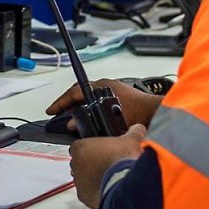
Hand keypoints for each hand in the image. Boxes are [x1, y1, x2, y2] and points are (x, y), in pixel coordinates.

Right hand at [45, 78, 162, 129]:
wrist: (157, 112)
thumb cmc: (139, 112)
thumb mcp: (108, 119)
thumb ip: (88, 122)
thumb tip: (71, 124)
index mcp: (101, 86)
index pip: (74, 92)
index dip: (60, 102)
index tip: (51, 110)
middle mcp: (106, 85)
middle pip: (79, 92)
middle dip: (68, 103)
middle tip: (58, 113)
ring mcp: (113, 90)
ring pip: (89, 96)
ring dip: (80, 105)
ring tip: (71, 116)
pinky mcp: (119, 96)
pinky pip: (98, 99)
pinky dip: (90, 107)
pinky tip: (90, 117)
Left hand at [69, 124, 146, 208]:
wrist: (124, 184)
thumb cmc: (123, 160)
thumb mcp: (131, 141)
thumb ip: (133, 133)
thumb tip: (138, 129)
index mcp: (81, 147)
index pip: (80, 145)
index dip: (92, 148)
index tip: (102, 151)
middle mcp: (75, 164)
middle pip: (81, 162)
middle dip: (92, 164)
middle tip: (108, 164)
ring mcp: (79, 181)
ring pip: (83, 178)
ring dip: (94, 178)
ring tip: (111, 177)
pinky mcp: (84, 196)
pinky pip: (88, 193)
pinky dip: (97, 191)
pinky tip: (110, 188)